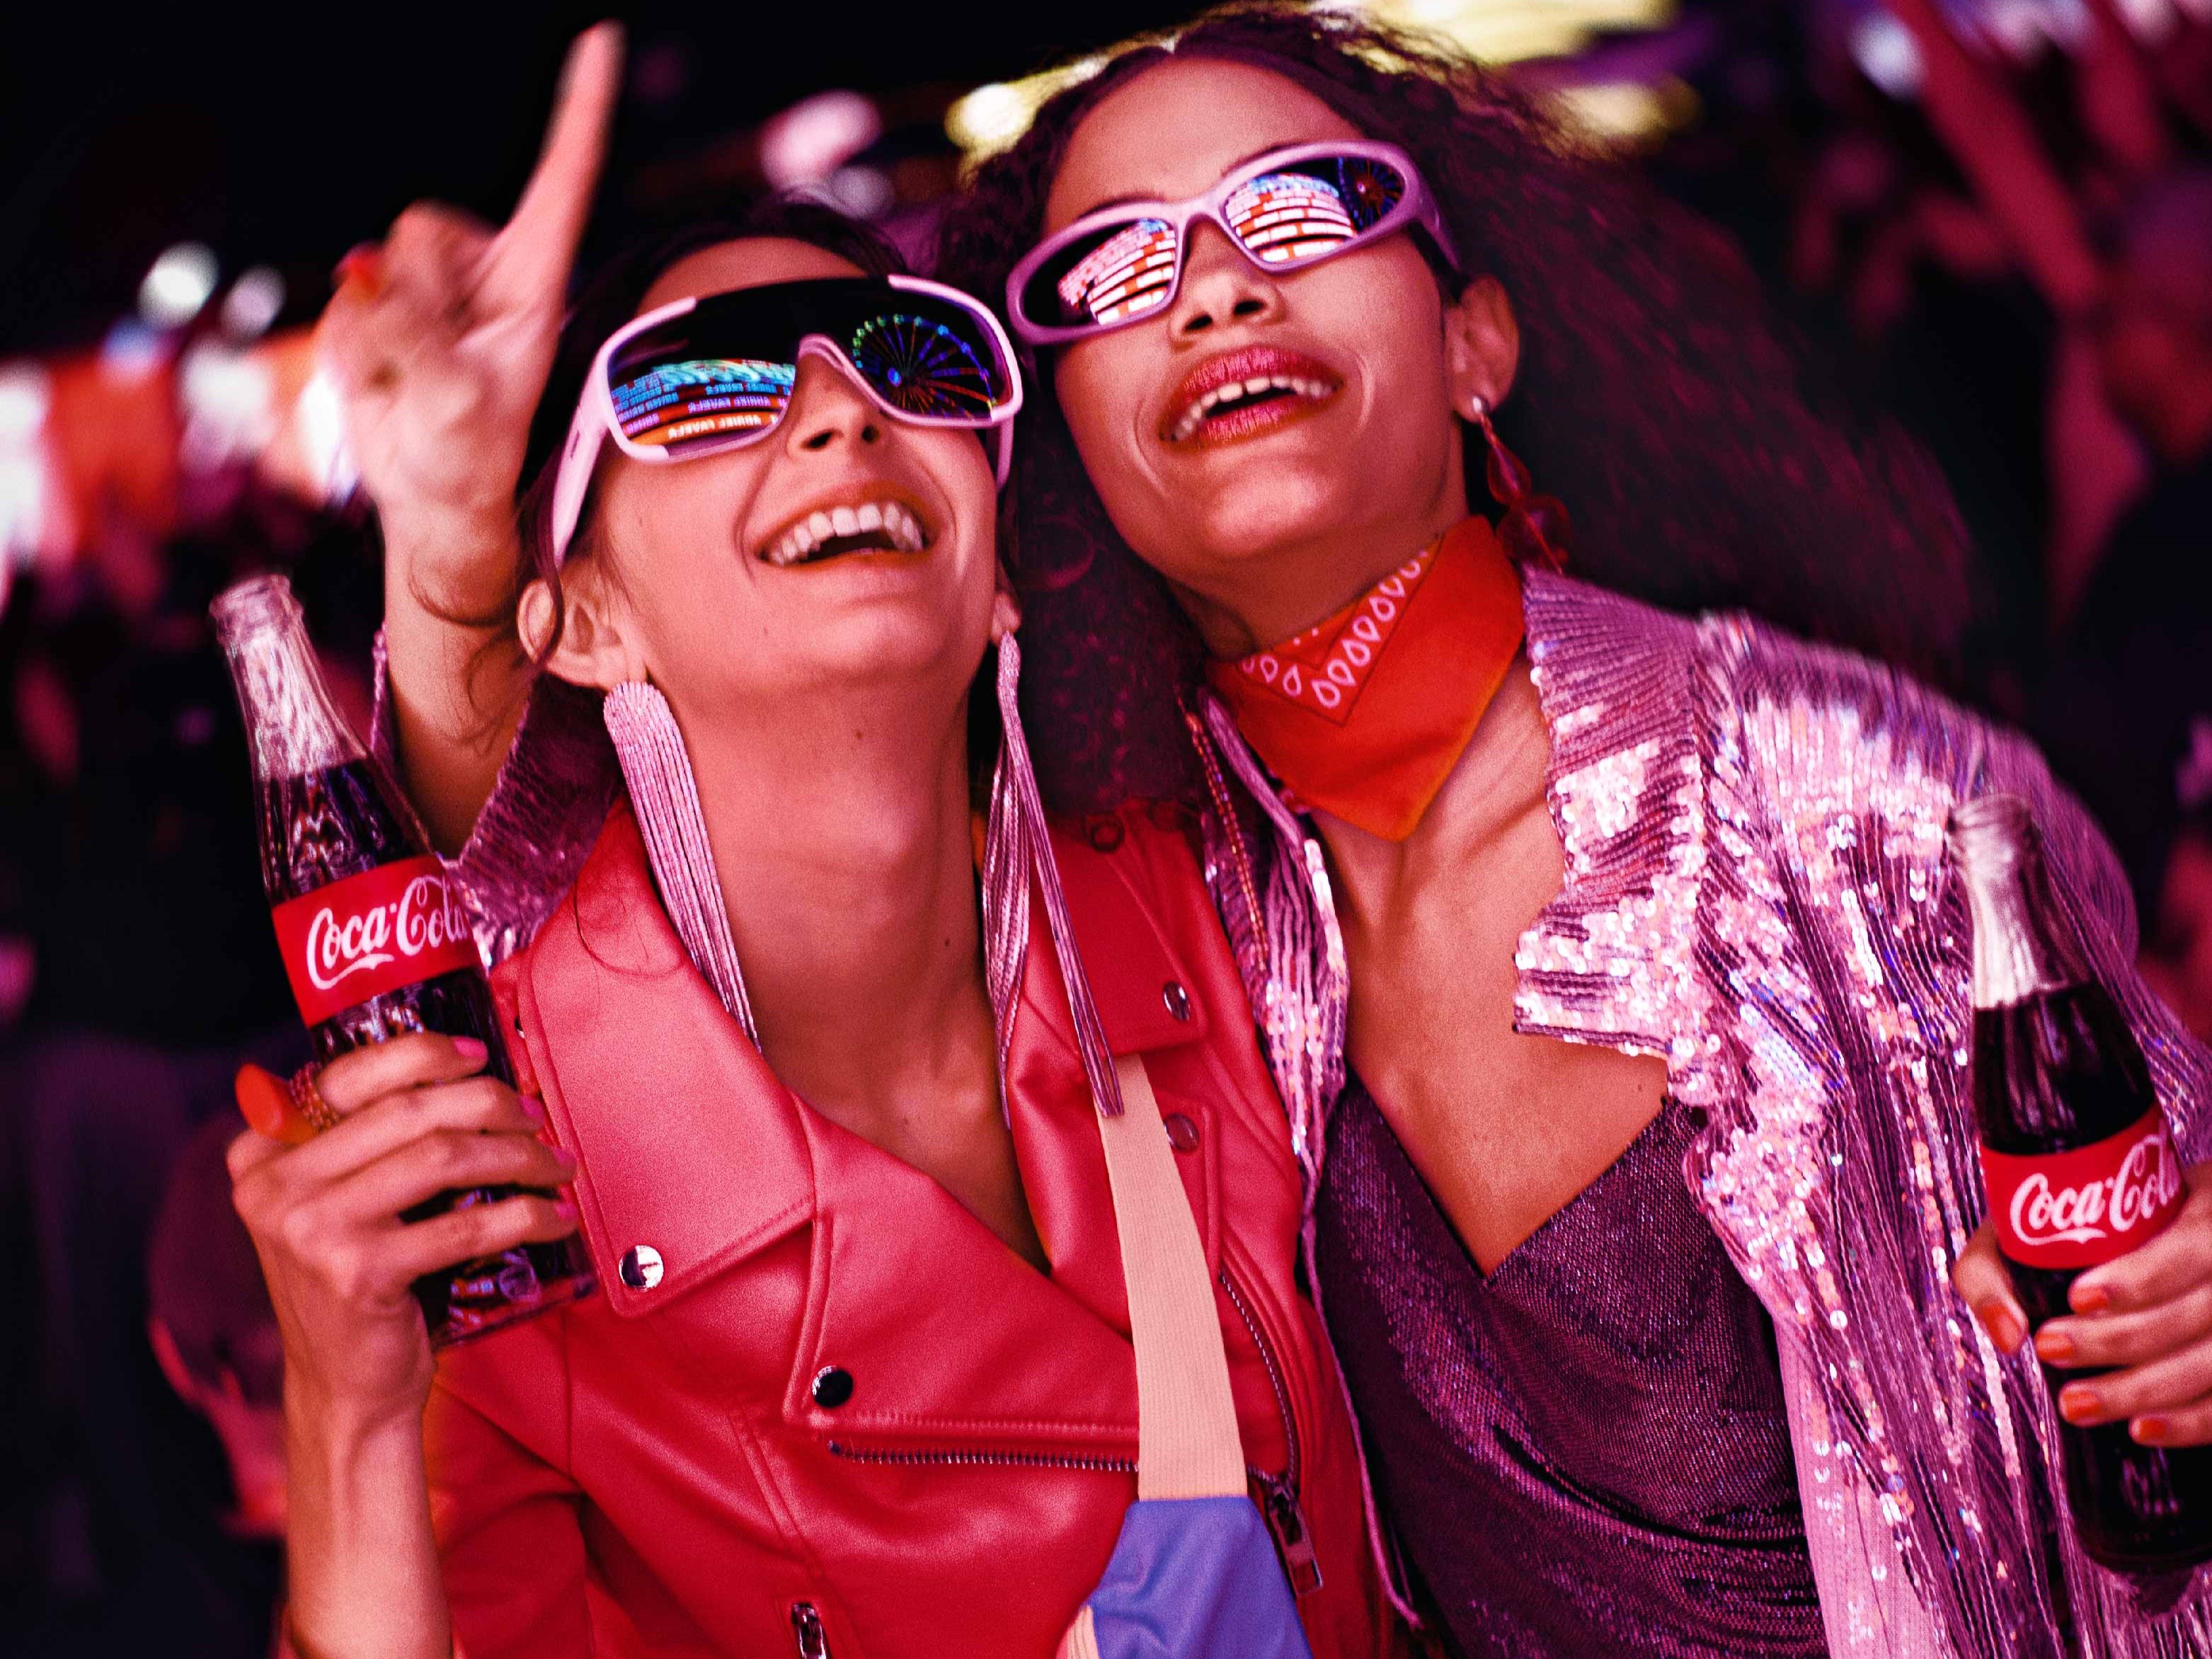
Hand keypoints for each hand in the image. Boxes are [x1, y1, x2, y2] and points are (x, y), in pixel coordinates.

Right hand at [228, 1034, 577, 1432]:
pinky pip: (464, 1224)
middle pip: (408, 1111)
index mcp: (263, 1154)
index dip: (422, 1055)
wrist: (345, 1391)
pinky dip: (525, 1216)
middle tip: (536, 1119)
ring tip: (557, 1167)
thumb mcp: (341, 1205)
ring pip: (443, 1157)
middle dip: (490, 1104)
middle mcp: (275, 1185)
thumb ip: (371, 1143)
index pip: (347, 1076)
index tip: (479, 1055)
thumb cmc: (360, 1286)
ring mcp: (310, 1229)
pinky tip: (554, 1219)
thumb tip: (469, 1075)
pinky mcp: (357, 1272)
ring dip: (519, 1156)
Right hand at [317, 23, 620, 618]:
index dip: (580, 109)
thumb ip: (414, 336)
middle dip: (417, 299)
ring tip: (417, 382)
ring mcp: (427, 283)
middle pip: (424, 229)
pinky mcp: (378, 302)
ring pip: (380, 262)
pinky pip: (344, 304)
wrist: (432, 498)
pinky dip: (355, 350)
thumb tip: (362, 274)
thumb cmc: (471, 458)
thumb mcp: (457, 406)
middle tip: (441, 372)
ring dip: (384, 330)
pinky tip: (387, 382)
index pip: (564, 179)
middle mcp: (484, 268)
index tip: (602, 39)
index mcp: (536, 280)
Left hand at [1957, 1162, 2211, 1444]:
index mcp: (2201, 1211)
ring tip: (2076, 1403)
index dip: (2142, 1278)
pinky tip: (2141, 1429)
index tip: (2079, 1299)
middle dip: (2120, 1339)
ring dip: (2143, 1390)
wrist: (2129, 1238)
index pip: (2188, 1247)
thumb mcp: (2027, 1228)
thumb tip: (2008, 1335)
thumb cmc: (2072, 1233)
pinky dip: (2189, 1422)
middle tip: (2051, 1348)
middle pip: (2198, 1312)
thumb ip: (1994, 1271)